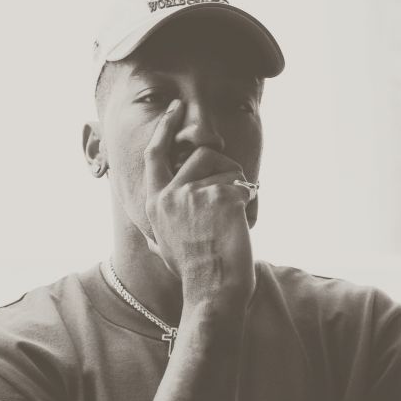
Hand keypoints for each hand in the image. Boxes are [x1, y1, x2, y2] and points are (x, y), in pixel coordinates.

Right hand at [143, 100, 254, 307]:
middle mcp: (170, 194)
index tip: (175, 108)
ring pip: (227, 167)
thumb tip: (148, 238)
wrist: (213, 292)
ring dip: (238, 186)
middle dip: (222, 167)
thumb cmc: (195, 275)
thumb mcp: (164, 251)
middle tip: (233, 188)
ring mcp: (195, 194)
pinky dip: (252, 203)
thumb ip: (157, 234)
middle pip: (201, 154)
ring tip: (236, 218)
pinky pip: (246, 185)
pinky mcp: (222, 197)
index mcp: (155, 203)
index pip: (155, 155)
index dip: (165, 128)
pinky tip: (245, 225)